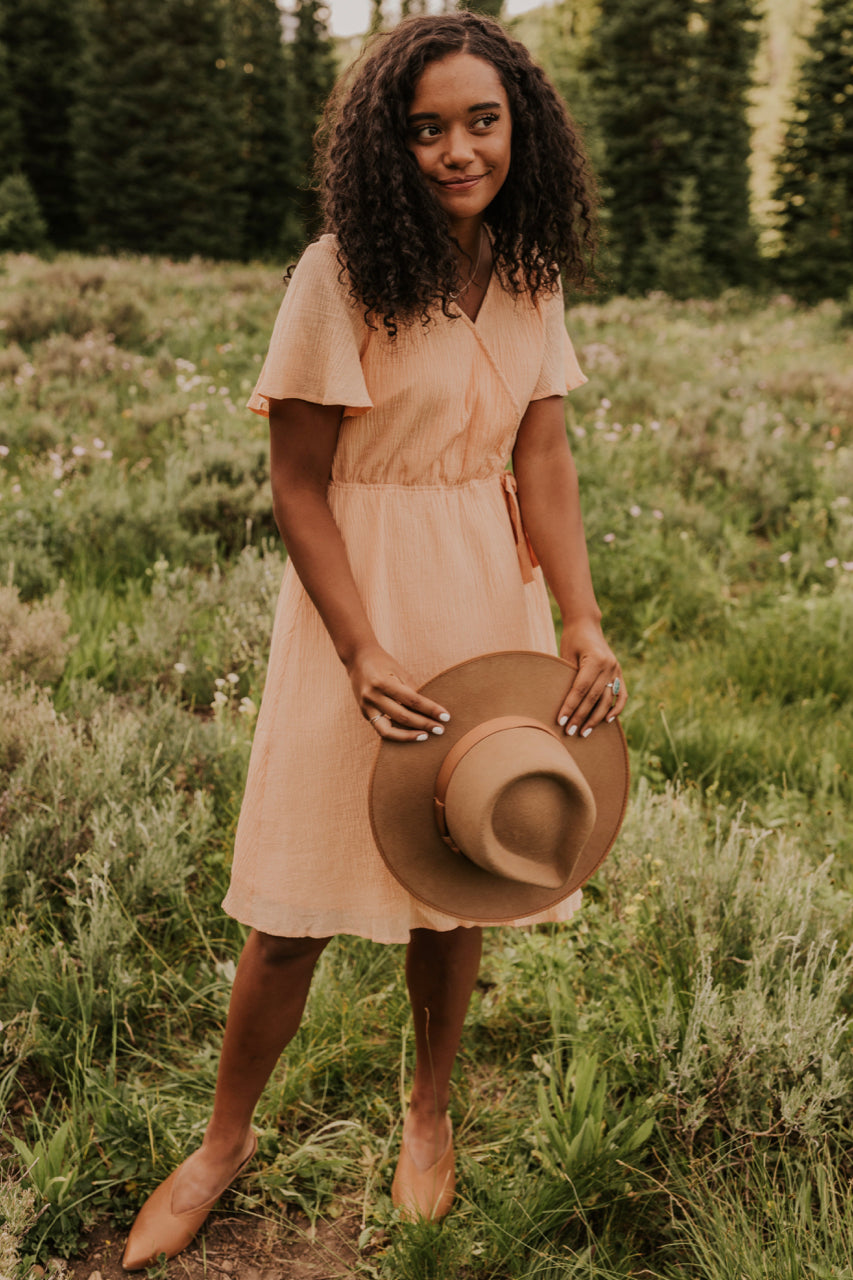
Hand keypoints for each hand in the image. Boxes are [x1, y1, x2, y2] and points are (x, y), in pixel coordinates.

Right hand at [347, 644, 450, 742]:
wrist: (357, 659)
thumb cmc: (383, 662)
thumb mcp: (399, 670)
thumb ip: (412, 689)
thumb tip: (430, 709)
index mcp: (382, 682)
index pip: (412, 700)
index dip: (430, 709)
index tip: (445, 716)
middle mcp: (372, 697)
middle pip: (402, 716)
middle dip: (424, 724)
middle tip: (441, 729)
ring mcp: (366, 707)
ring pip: (388, 730)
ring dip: (409, 736)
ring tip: (425, 736)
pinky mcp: (365, 714)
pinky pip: (381, 730)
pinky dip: (397, 734)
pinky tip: (410, 735)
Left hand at [557, 617, 626, 738]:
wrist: (586, 624)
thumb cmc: (571, 640)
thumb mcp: (566, 655)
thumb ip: (569, 677)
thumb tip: (564, 705)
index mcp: (595, 660)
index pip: (580, 689)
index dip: (570, 706)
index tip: (561, 721)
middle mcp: (608, 666)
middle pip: (593, 698)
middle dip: (581, 717)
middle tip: (570, 732)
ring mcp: (616, 669)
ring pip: (607, 700)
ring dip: (596, 718)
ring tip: (584, 732)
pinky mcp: (619, 672)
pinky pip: (621, 694)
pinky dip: (616, 708)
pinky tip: (607, 720)